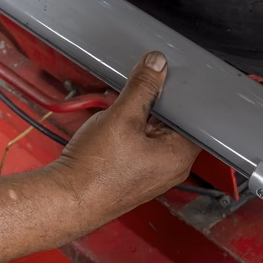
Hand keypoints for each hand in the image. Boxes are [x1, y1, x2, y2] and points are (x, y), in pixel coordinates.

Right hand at [53, 52, 198, 219]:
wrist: (68, 197)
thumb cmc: (96, 171)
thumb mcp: (121, 117)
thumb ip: (143, 87)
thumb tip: (156, 65)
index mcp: (179, 156)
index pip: (194, 116)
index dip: (181, 93)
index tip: (168, 77)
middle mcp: (171, 167)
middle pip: (173, 122)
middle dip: (156, 103)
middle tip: (138, 92)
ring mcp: (153, 172)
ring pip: (154, 132)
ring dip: (139, 116)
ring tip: (120, 113)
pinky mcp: (135, 173)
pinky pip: (140, 144)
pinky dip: (129, 130)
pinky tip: (112, 126)